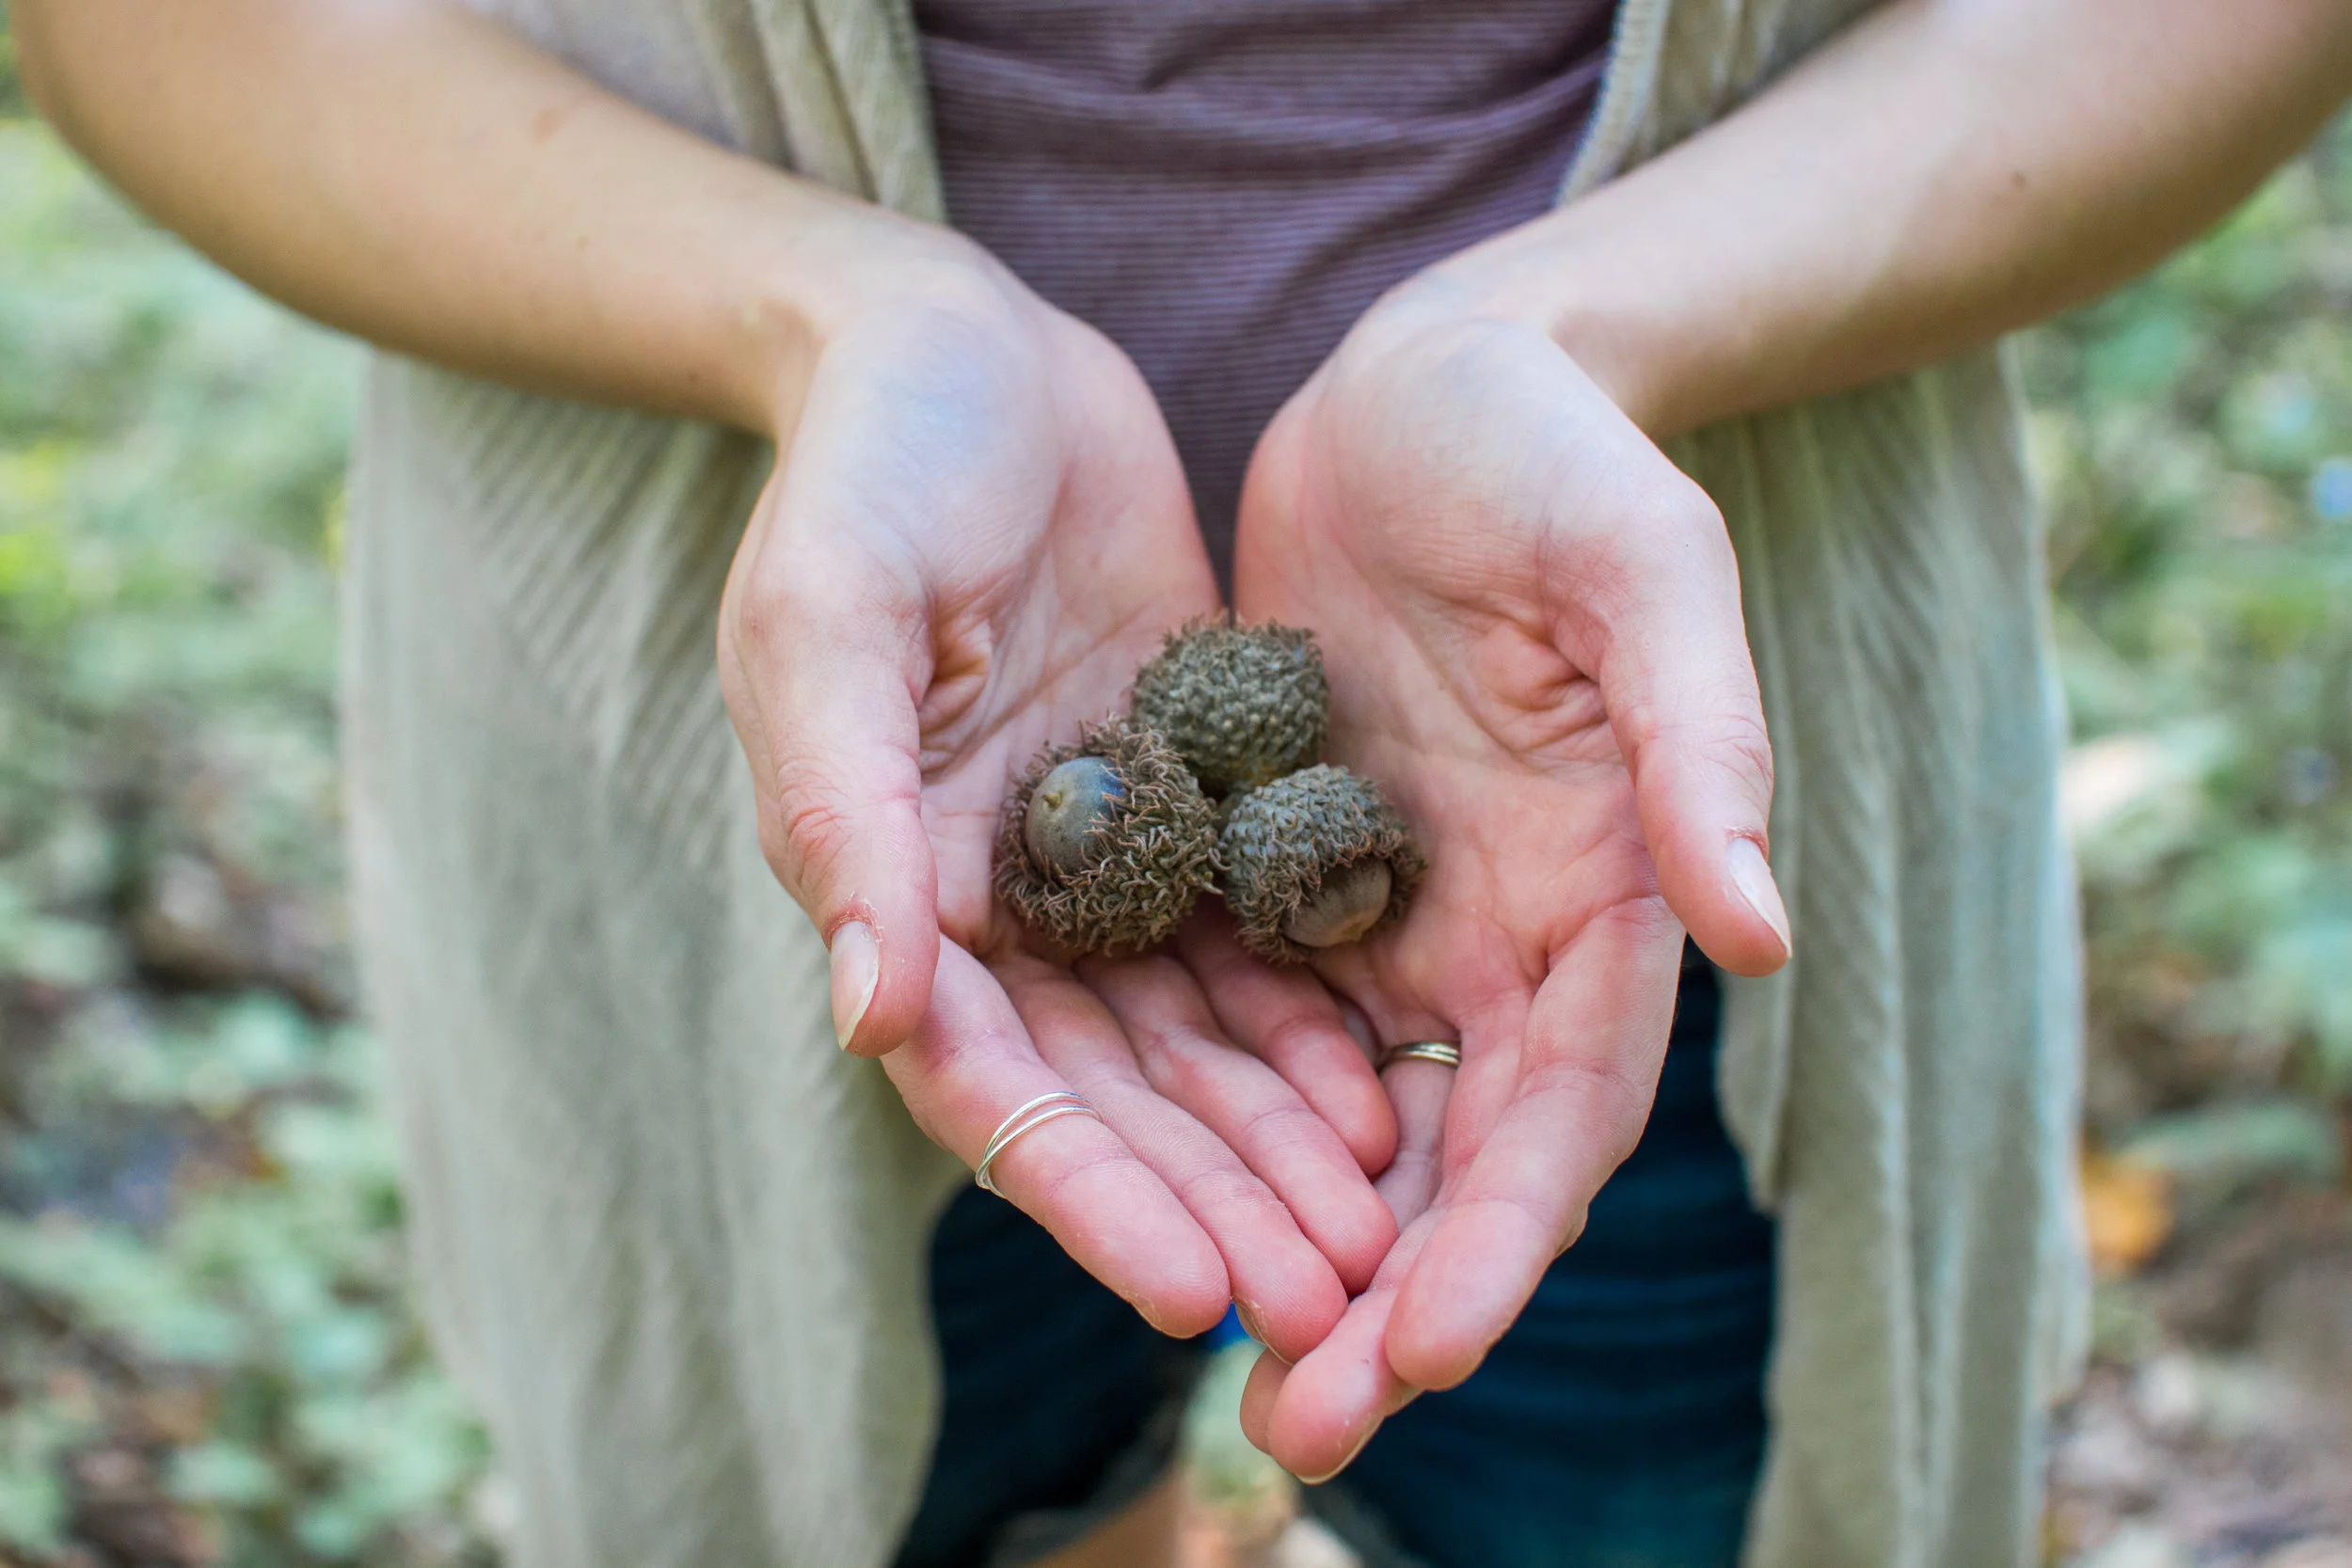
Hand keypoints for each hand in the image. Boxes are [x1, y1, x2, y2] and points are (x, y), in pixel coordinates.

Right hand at [717, 233, 1393, 1356]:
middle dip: (1213, 1205)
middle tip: (1330, 1311)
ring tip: (1387, 1242)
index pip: (992, 1086)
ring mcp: (1098, 862)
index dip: (1092, 1196)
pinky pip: (1256, 941)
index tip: (1194, 1297)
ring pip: (1195, 1046)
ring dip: (1279, 1147)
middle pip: (1110, 1100)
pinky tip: (1399, 1095)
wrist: (963, 350)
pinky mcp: (1185, 803)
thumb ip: (844, 807)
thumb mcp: (830, 614)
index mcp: (890, 887)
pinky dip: (1317, 1023)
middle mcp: (995, 907)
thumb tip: (868, 1012)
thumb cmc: (868, 468)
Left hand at [1228, 275, 1791, 1471]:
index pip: (1558, 1107)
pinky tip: (1145, 1191)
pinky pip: (1247, 1017)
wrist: (1434, 377)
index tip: (1424, 1353)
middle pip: (1449, 1156)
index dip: (1500, 1237)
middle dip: (1388, 1297)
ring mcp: (1386, 903)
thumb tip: (1764, 945)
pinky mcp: (1284, 859)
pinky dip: (1217, 1118)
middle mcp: (1498, 929)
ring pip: (1345, 1120)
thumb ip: (1703, 748)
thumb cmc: (1557, 454)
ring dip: (1293, 1244)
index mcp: (1604, 890)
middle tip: (1299, 1431)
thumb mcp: (1643, 570)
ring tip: (1217, 1361)